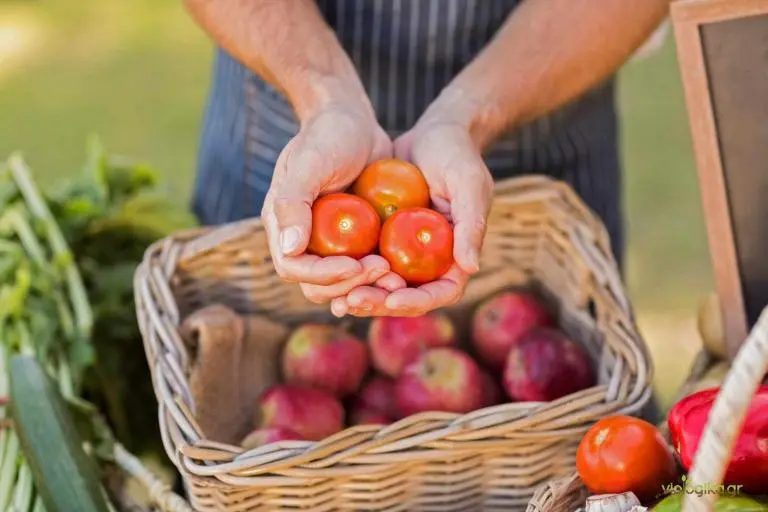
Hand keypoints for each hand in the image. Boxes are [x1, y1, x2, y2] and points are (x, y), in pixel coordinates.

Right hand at [262, 103, 405, 303]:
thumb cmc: (328, 134)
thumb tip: (290, 248)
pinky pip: (367, 268)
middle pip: (318, 285)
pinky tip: (404, 272)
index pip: (294, 268)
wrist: (354, 120)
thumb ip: (293, 203)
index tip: (354, 265)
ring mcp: (331, 243)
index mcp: (284, 225)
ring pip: (344, 283)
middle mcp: (304, 239)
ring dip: (368, 286)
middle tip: (383, 269)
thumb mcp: (309, 162)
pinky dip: (383, 275)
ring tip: (395, 277)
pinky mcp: (356, 241)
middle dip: (349, 285)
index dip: (322, 274)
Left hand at [330, 105, 493, 316]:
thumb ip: (471, 224)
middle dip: (380, 303)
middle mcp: (431, 261)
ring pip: (382, 285)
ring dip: (361, 295)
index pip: (441, 291)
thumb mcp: (468, 183)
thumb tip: (470, 267)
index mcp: (456, 256)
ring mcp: (406, 252)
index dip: (417, 301)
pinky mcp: (383, 239)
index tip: (392, 297)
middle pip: (407, 296)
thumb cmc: (457, 154)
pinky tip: (324, 273)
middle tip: (352, 300)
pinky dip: (347, 271)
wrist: (432, 133)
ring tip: (338, 298)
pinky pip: (364, 262)